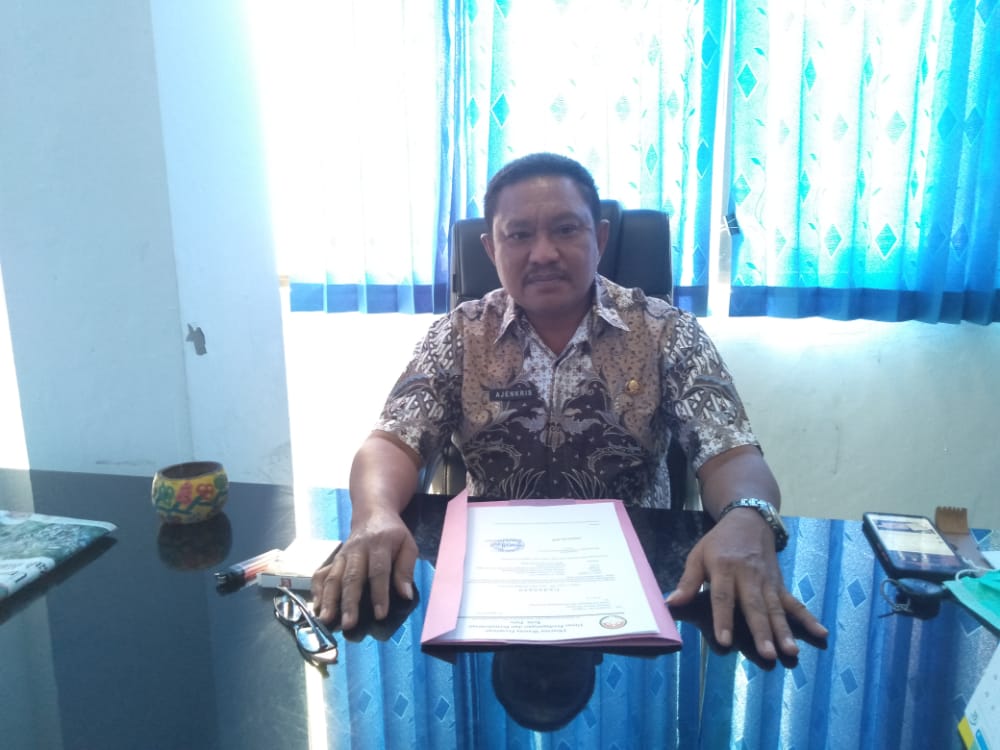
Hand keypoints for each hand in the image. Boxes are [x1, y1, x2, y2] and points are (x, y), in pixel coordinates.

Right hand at [311, 507, 417, 629]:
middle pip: (351, 577)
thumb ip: (406, 569)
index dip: (379, 594)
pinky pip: (321, 574)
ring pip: (333, 577)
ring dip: (329, 600)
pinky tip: (316, 608)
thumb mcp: (408, 545)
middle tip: (348, 624)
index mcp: (380, 544)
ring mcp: (342, 555)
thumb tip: (405, 595)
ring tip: (326, 620)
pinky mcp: (333, 559)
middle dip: (349, 602)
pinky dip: (316, 591)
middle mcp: (357, 550)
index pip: (378, 571)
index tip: (379, 615)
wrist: (372, 513)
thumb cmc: (393, 534)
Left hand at [666, 509, 827, 658]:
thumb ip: (687, 581)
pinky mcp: (780, 584)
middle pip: (755, 606)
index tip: (725, 640)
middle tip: (767, 654)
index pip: (723, 597)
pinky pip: (795, 602)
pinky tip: (821, 632)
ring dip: (784, 631)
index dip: (724, 618)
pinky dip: (808, 618)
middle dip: (761, 631)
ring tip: (790, 651)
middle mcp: (748, 576)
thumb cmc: (718, 542)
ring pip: (776, 608)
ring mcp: (767, 581)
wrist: (749, 520)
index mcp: (724, 568)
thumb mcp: (697, 555)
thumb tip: (670, 604)